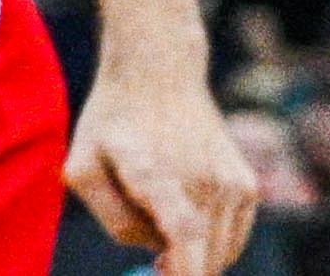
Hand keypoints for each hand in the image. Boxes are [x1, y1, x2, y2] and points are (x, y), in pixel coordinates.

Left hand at [68, 61, 257, 275]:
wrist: (158, 72)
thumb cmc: (112, 122)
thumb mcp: (83, 166)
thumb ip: (111, 217)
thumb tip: (155, 253)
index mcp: (156, 174)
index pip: (184, 236)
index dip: (184, 273)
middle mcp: (202, 181)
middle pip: (204, 259)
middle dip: (180, 269)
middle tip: (158, 263)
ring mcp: (231, 183)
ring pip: (220, 251)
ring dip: (194, 252)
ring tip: (162, 212)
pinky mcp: (246, 184)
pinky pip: (233, 236)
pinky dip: (212, 239)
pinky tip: (185, 208)